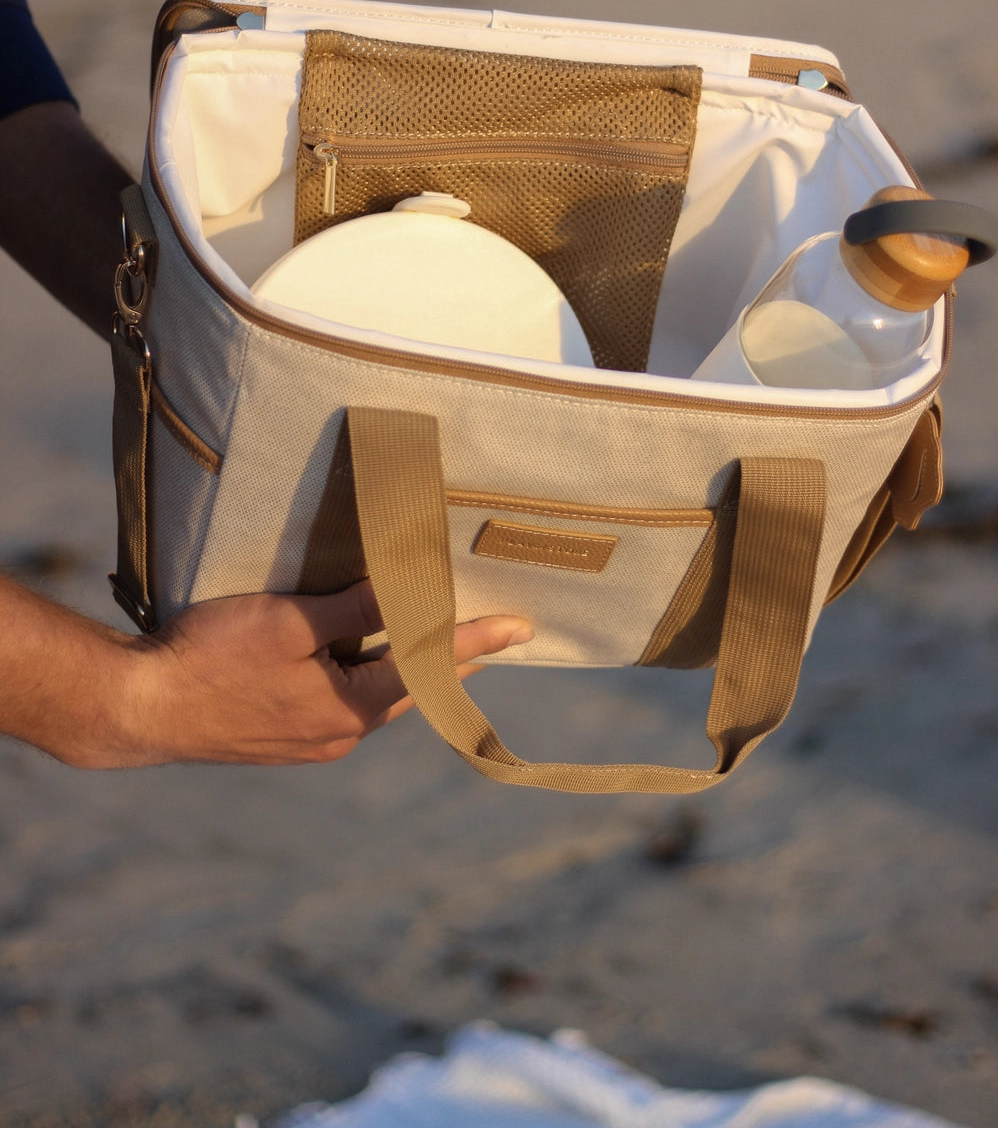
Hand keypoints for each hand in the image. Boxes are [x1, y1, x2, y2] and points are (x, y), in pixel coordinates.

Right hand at [113, 580, 532, 767]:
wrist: (139, 709)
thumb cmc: (211, 659)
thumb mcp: (289, 623)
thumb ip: (353, 610)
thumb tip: (408, 592)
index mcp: (349, 708)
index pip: (429, 664)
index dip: (477, 640)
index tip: (522, 627)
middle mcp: (339, 733)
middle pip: (409, 687)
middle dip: (446, 657)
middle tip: (487, 630)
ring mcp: (309, 742)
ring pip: (374, 697)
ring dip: (402, 666)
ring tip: (427, 634)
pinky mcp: (281, 738)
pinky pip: (341, 704)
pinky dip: (362, 676)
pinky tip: (353, 656)